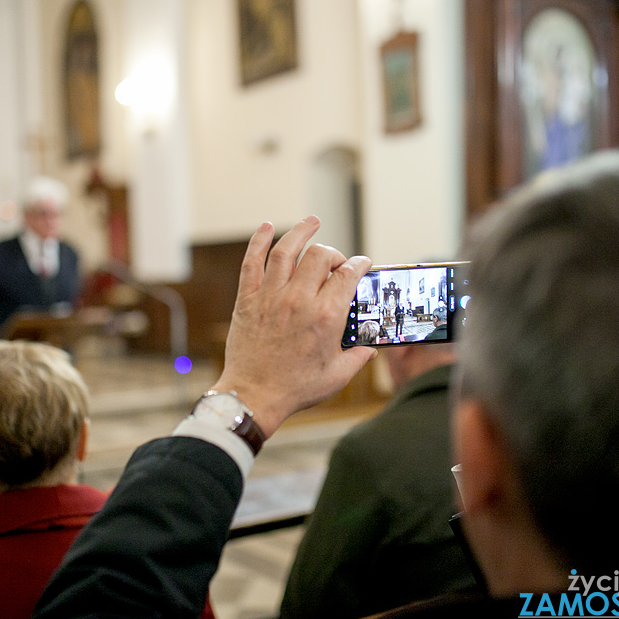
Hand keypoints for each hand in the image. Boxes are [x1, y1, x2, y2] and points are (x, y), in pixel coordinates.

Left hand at [211, 216, 376, 437]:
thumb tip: (370, 347)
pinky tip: (267, 228)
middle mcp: (299, 300)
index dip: (359, 264)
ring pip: (287, 250)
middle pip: (321, 256)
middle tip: (336, 262)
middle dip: (334, 253)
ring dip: (301, 231)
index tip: (362, 264)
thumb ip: (358, 357)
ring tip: (311, 222)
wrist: (254, 396)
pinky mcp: (248, 300)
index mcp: (326, 316)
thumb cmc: (296, 388)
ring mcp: (271, 297)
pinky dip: (259, 242)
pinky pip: (252, 262)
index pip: (348, 274)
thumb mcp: (337, 375)